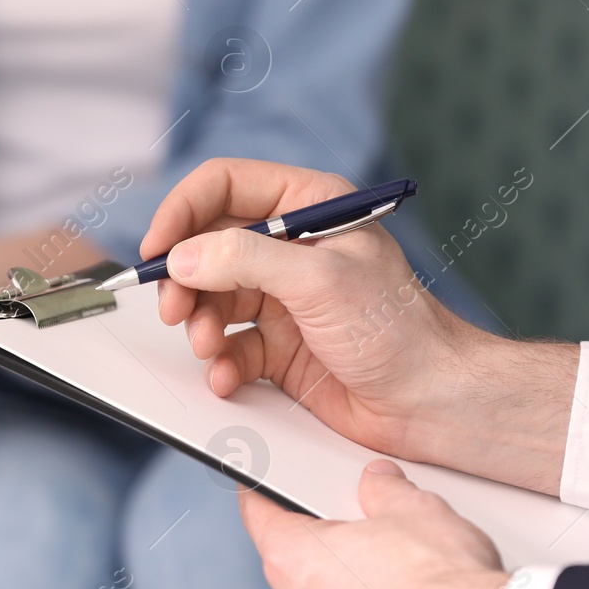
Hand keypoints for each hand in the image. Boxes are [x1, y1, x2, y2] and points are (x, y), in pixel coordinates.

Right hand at [142, 159, 574, 494]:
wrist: (430, 402)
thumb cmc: (397, 329)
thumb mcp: (318, 279)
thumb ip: (244, 259)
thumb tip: (182, 258)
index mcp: (309, 205)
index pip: (223, 187)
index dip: (182, 212)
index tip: (157, 249)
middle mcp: (291, 247)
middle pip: (206, 245)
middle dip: (185, 279)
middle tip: (175, 310)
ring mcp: (282, 297)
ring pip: (211, 298)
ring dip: (201, 325)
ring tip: (210, 347)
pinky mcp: (279, 345)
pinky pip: (228, 345)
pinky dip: (220, 363)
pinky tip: (229, 376)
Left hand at [241, 461, 509, 588]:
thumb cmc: (450, 585)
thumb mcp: (417, 510)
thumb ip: (384, 490)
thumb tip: (378, 482)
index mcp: (295, 561)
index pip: (258, 517)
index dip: (262, 498)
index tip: (260, 492)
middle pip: (294, 571)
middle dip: (325, 556)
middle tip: (368, 543)